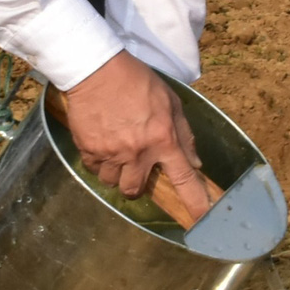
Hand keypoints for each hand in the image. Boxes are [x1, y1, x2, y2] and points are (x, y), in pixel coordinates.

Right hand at [59, 52, 212, 224]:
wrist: (96, 69)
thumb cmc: (137, 82)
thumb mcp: (171, 102)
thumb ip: (184, 134)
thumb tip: (195, 163)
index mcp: (164, 139)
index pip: (184, 179)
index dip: (195, 202)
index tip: (201, 219)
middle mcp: (138, 152)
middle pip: (135, 191)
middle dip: (136, 185)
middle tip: (135, 168)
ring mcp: (111, 153)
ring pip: (112, 182)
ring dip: (115, 172)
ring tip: (115, 150)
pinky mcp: (88, 149)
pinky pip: (94, 169)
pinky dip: (98, 161)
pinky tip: (101, 142)